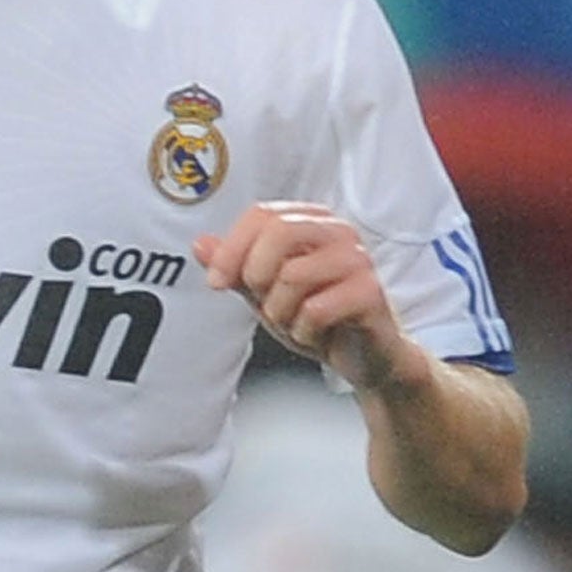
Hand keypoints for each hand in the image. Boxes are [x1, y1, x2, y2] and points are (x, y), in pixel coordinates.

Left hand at [194, 201, 423, 394]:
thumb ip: (235, 268)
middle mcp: (339, 232)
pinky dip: (304, 331)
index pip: (261, 214)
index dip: (231, 248)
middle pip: (279, 231)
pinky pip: (316, 309)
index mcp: (313, 222)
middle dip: (256, 274)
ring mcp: (359, 260)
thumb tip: (200, 244)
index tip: (216, 282)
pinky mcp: (371, 293)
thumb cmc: (319, 319)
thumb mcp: (265, 293)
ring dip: (281, 312)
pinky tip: (316, 334)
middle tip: (264, 303)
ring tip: (296, 321)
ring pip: (294, 274)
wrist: (364, 357)